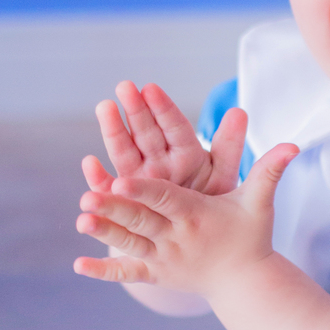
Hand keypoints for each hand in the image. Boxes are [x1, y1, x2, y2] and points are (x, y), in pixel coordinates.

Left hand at [74, 143, 297, 301]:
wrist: (246, 285)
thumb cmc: (250, 236)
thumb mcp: (260, 204)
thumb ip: (270, 171)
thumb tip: (294, 144)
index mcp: (196, 216)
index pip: (166, 199)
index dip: (143, 189)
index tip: (120, 177)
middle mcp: (176, 238)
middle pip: (141, 221)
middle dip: (114, 209)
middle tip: (87, 197)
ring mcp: (164, 259)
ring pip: (129, 244)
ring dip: (104, 233)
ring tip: (80, 219)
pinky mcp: (157, 274)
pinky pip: (128, 274)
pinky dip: (105, 271)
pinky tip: (78, 265)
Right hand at [81, 81, 246, 202]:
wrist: (191, 243)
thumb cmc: (210, 208)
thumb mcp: (222, 178)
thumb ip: (228, 148)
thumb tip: (239, 111)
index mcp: (185, 154)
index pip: (175, 128)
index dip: (164, 110)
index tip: (151, 89)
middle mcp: (160, 162)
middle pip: (147, 134)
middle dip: (136, 110)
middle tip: (124, 87)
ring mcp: (140, 179)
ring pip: (125, 152)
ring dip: (114, 130)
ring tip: (105, 107)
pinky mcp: (123, 199)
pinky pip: (110, 188)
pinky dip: (99, 177)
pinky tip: (90, 163)